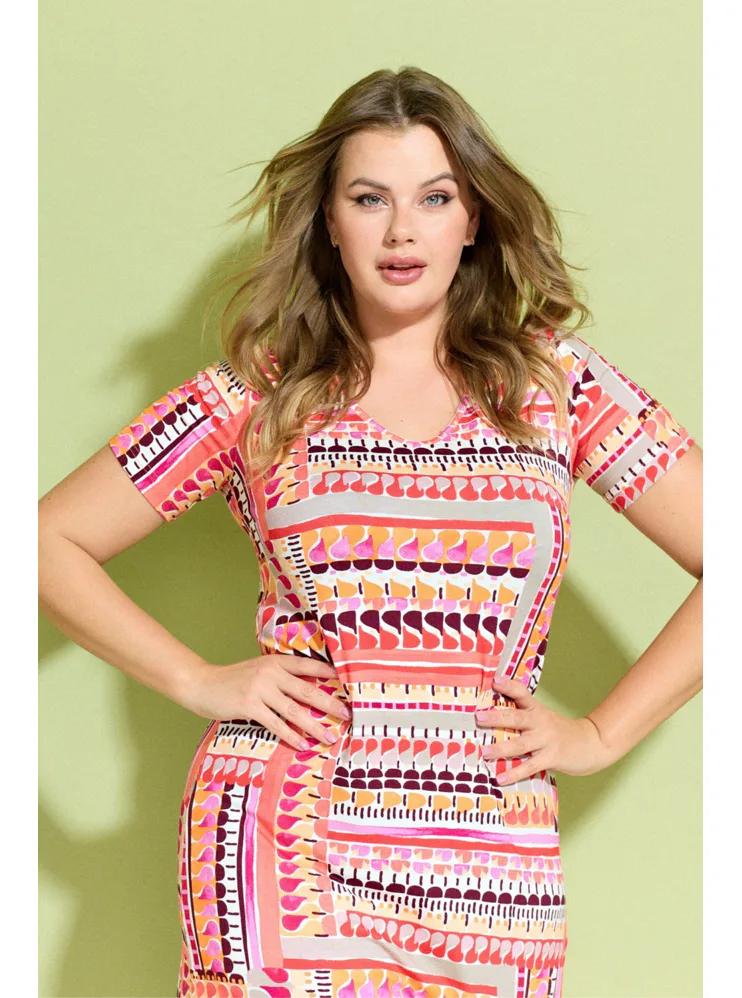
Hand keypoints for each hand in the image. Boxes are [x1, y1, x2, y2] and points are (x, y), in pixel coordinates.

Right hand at [177, 654, 349, 750]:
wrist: (201, 684)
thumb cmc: (232, 680)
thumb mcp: (258, 671)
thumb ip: (279, 677)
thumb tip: (306, 692)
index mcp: (276, 662)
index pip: (309, 666)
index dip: (329, 675)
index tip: (348, 687)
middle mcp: (271, 673)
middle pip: (308, 690)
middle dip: (330, 704)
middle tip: (347, 715)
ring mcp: (260, 689)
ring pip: (294, 710)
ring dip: (314, 725)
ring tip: (329, 737)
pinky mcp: (249, 705)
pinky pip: (276, 723)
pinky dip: (291, 735)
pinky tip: (302, 744)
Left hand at [474, 675, 613, 783]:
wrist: (592, 743)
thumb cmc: (561, 731)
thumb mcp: (543, 717)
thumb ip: (523, 717)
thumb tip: (493, 719)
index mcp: (537, 710)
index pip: (522, 694)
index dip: (508, 686)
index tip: (494, 681)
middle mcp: (540, 722)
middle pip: (516, 717)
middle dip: (496, 718)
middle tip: (478, 718)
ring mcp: (546, 740)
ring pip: (520, 744)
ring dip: (501, 748)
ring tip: (484, 752)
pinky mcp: (551, 758)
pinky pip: (529, 766)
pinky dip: (514, 773)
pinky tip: (500, 778)